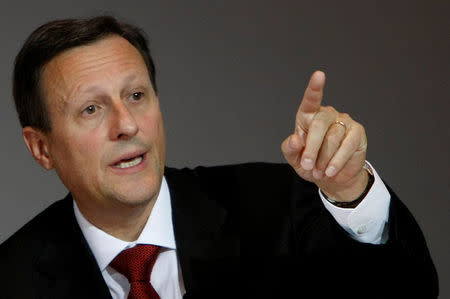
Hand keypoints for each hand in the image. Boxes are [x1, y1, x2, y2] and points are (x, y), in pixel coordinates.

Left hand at [281, 71, 368, 201]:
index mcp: (308, 116)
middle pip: (318, 125)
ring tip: (320, 171)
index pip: (310, 100)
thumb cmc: (310, 164)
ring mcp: (343, 121)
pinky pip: (347, 145)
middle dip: (311, 148)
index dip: (315, 88)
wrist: (331, 178)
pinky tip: (331, 171)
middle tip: (307, 165)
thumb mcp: (295, 159)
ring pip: (332, 138)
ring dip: (323, 159)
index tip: (319, 75)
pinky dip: (337, 161)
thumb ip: (290, 149)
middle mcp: (326, 114)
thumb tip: (295, 140)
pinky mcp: (357, 132)